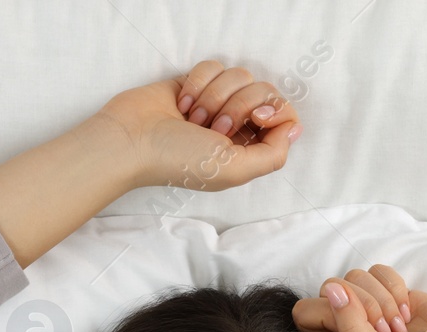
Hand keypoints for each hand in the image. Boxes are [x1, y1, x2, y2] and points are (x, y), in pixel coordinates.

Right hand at [93, 59, 302, 190]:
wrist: (133, 138)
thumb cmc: (178, 159)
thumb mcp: (234, 170)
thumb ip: (274, 154)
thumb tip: (294, 128)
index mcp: (249, 149)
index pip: (285, 116)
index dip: (276, 111)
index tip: (258, 118)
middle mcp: (236, 126)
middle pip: (265, 91)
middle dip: (239, 106)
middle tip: (214, 127)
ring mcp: (216, 103)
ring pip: (240, 75)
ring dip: (215, 96)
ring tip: (193, 118)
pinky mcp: (196, 83)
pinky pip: (214, 66)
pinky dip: (198, 83)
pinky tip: (182, 103)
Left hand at [292, 265, 426, 331]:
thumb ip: (349, 326)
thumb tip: (332, 289)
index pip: (306, 314)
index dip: (330, 313)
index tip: (362, 328)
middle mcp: (347, 326)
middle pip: (329, 288)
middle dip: (363, 303)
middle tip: (389, 329)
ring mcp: (368, 306)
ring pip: (354, 275)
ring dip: (382, 297)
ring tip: (401, 324)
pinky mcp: (389, 290)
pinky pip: (377, 269)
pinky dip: (394, 285)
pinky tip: (409, 310)